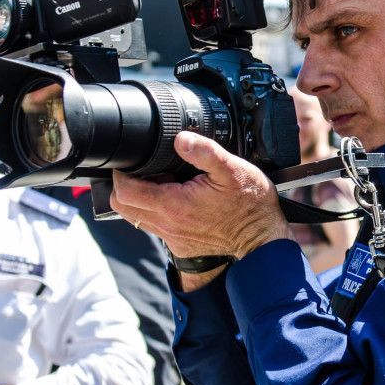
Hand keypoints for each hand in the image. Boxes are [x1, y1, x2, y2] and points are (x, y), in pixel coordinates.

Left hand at [109, 132, 289, 260]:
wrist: (262, 240)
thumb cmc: (250, 204)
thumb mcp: (232, 169)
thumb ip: (204, 151)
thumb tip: (180, 138)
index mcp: (173, 204)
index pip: (124, 191)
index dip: (123, 173)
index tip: (135, 161)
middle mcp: (167, 224)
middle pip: (121, 206)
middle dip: (125, 185)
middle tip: (146, 171)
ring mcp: (171, 237)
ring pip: (134, 217)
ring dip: (139, 198)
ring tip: (162, 183)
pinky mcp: (178, 245)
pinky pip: (153, 227)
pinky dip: (154, 211)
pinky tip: (174, 199)